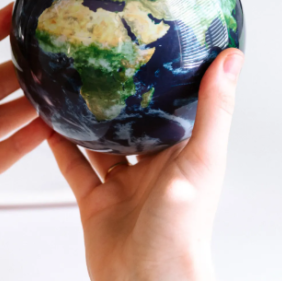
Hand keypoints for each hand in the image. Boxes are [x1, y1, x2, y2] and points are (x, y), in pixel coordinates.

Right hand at [48, 48, 243, 280]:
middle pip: (131, 124)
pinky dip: (60, 148)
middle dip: (117, 98)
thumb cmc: (181, 229)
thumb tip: (232, 58)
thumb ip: (214, 110)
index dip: (161, 82)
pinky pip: (74, 169)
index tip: (147, 51)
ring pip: (99, 144)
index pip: (171, 109)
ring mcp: (122, 185)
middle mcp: (151, 168)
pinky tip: (48, 125)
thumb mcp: (201, 159)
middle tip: (101, 63)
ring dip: (85, 120)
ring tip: (70, 88)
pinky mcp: (96, 202)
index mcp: (180, 155)